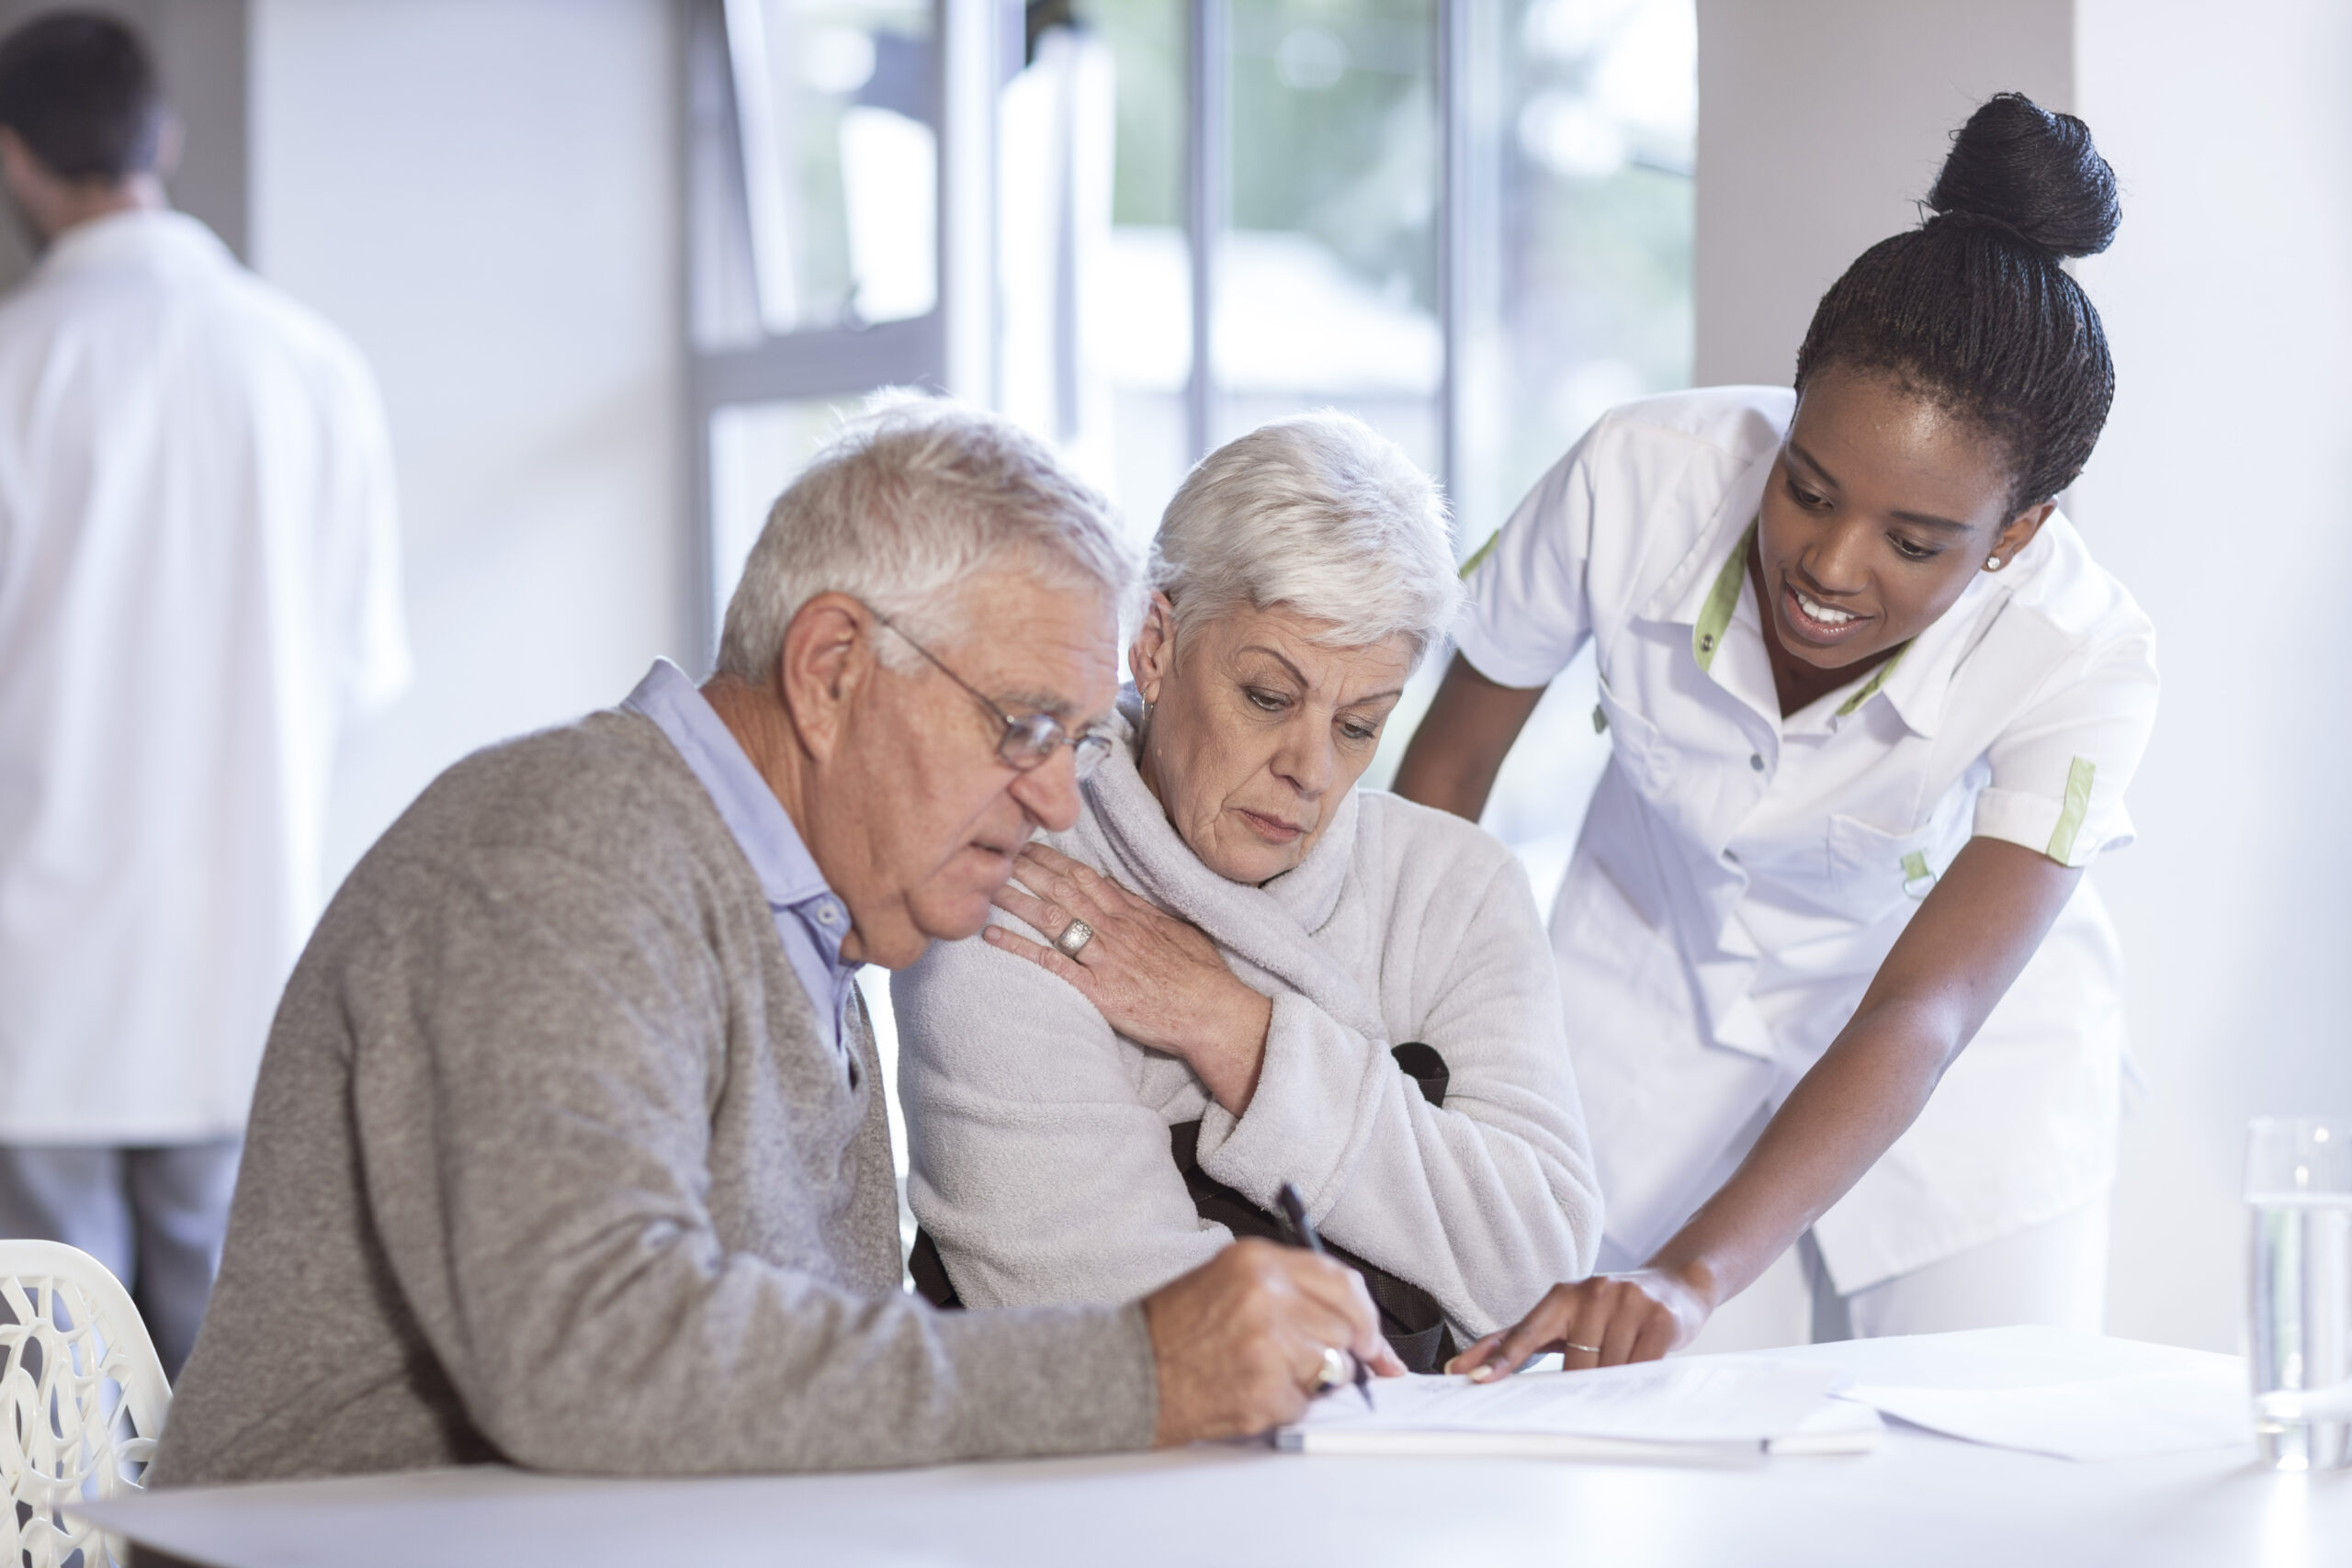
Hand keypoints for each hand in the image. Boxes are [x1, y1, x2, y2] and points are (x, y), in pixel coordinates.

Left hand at [984, 843, 1273, 1113]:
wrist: (1213, 1012)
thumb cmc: (1201, 975)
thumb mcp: (1176, 929)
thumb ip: (1141, 908)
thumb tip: (1113, 886)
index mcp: (1132, 914)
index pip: (1085, 877)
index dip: (1053, 859)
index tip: (1029, 845)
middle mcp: (1115, 929)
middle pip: (1063, 890)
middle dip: (1027, 869)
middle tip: (997, 853)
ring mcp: (1105, 958)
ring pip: (1053, 919)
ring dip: (1016, 900)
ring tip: (986, 886)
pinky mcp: (1099, 990)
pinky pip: (1052, 964)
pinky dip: (1020, 948)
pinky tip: (993, 937)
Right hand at [1142, 1238, 1407, 1445]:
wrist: (1130, 1372)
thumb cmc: (1173, 1328)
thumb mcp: (1228, 1279)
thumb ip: (1290, 1288)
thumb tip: (1354, 1319)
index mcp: (1258, 1262)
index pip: (1342, 1281)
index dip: (1364, 1314)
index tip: (1372, 1337)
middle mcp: (1267, 1297)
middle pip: (1346, 1327)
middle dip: (1343, 1350)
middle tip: (1319, 1361)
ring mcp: (1268, 1346)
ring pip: (1334, 1368)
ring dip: (1313, 1379)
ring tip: (1266, 1372)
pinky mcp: (1266, 1391)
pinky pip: (1307, 1404)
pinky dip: (1287, 1405)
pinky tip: (1252, 1390)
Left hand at [1444, 1266, 1713, 1378]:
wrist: (1675, 1284)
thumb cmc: (1611, 1309)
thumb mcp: (1565, 1318)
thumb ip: (1518, 1340)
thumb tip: (1464, 1368)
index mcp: (1562, 1296)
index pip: (1525, 1332)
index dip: (1500, 1358)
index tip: (1475, 1379)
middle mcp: (1593, 1293)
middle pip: (1575, 1364)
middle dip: (1583, 1380)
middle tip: (1594, 1379)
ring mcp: (1628, 1302)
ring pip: (1609, 1368)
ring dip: (1614, 1379)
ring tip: (1625, 1360)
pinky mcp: (1660, 1318)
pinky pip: (1642, 1366)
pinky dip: (1639, 1375)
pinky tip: (1643, 1364)